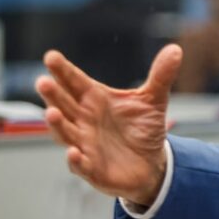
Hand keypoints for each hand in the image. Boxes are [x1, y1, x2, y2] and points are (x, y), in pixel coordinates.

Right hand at [35, 44, 182, 205]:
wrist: (151, 163)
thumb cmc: (143, 128)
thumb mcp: (154, 100)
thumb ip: (161, 75)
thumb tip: (176, 49)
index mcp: (95, 100)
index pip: (75, 82)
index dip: (63, 71)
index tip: (50, 56)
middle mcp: (84, 121)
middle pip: (64, 106)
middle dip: (53, 95)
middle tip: (43, 81)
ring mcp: (85, 144)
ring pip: (65, 134)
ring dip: (57, 125)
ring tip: (51, 113)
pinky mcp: (92, 169)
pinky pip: (80, 165)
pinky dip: (75, 160)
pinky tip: (73, 153)